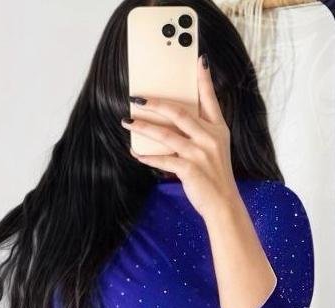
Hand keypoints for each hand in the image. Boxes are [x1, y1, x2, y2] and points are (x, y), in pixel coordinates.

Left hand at [123, 54, 241, 221]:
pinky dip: (148, 157)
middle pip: (179, 113)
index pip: (210, 98)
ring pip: (166, 134)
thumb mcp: (215, 148)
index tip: (198, 60)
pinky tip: (136, 153)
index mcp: (218, 128)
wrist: (224, 202)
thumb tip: (176, 123)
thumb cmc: (215, 175)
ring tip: (128, 121)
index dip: (204, 79)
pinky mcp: (189, 169)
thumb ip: (201, 133)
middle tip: (138, 98)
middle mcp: (209, 136)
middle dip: (157, 103)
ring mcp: (199, 152)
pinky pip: (163, 160)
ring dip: (144, 127)